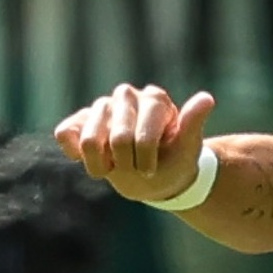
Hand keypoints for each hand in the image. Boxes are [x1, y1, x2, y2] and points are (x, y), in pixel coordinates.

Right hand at [55, 82, 216, 202]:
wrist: (155, 176)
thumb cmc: (175, 162)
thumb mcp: (188, 150)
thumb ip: (193, 124)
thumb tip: (206, 99)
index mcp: (155, 100)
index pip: (142, 134)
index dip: (144, 158)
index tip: (150, 172)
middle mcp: (127, 96)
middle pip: (117, 138)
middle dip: (126, 164)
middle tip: (136, 171)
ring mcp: (103, 106)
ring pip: (89, 138)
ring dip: (101, 165)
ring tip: (114, 170)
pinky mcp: (82, 120)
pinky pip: (66, 133)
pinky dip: (74, 152)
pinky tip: (89, 159)